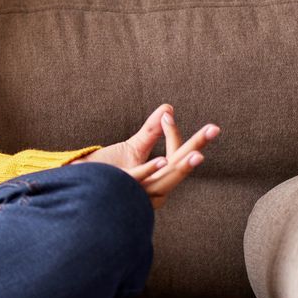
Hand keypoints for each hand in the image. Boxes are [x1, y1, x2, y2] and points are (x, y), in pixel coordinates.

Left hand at [73, 102, 219, 210]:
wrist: (82, 186)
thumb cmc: (107, 170)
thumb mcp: (134, 148)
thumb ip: (152, 131)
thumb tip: (168, 108)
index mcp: (160, 177)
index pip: (176, 154)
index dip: (175, 134)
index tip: (168, 112)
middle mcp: (155, 187)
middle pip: (181, 165)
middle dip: (198, 146)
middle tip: (215, 128)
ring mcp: (141, 190)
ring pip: (167, 177)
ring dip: (182, 165)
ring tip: (197, 154)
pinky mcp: (124, 189)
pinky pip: (141, 180)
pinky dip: (152, 170)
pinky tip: (163, 160)